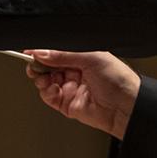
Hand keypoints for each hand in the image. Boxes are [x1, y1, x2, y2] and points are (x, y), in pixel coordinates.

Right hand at [25, 51, 139, 139]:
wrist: (126, 106)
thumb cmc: (119, 80)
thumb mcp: (91, 57)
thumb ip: (64, 55)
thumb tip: (42, 52)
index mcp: (83, 58)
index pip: (57, 53)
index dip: (43, 52)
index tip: (30, 51)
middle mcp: (76, 73)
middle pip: (49, 67)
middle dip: (39, 65)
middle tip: (34, 63)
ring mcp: (71, 89)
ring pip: (46, 82)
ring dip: (41, 78)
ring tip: (42, 76)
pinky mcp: (68, 104)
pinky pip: (50, 97)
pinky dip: (46, 92)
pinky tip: (50, 87)